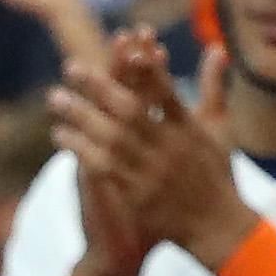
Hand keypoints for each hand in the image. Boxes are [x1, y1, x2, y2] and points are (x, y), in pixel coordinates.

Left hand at [47, 32, 242, 273]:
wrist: (216, 227)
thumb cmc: (217, 173)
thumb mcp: (220, 129)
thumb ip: (214, 86)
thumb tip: (216, 47)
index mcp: (190, 129)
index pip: (167, 92)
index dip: (147, 70)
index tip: (126, 48)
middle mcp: (170, 148)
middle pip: (131, 112)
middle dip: (101, 87)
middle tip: (71, 66)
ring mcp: (151, 173)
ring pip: (111, 139)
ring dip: (81, 116)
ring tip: (55, 97)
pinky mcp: (136, 195)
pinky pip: (102, 167)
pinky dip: (80, 149)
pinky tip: (59, 134)